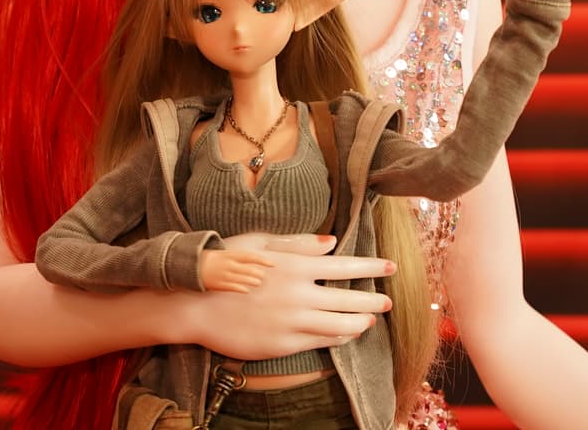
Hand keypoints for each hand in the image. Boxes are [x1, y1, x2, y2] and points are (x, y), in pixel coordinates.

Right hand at [183, 232, 394, 361]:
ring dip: (361, 322)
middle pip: (350, 299)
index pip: (345, 266)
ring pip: (341, 325)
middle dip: (373, 299)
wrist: (196, 305)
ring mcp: (293, 322)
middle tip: (388, 301)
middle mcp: (299, 295)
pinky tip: (345, 333)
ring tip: (370, 320)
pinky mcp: (285, 344)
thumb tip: (331, 242)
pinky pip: (321, 341)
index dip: (371, 267)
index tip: (391, 266)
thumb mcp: (259, 244)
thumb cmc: (225, 267)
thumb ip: (298, 244)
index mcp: (295, 266)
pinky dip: (338, 337)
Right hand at [200, 248, 273, 292]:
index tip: (272, 264)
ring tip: (258, 283)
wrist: (192, 265)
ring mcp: (224, 274)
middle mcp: (228, 264)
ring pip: (242, 278)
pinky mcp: (219, 284)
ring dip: (251, 281)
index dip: (262, 260)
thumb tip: (251, 261)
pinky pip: (232, 287)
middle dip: (257, 273)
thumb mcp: (223, 254)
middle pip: (247, 269)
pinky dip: (240, 288)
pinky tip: (247, 290)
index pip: (250, 257)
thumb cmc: (210, 259)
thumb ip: (236, 257)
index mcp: (230, 255)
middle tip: (263, 276)